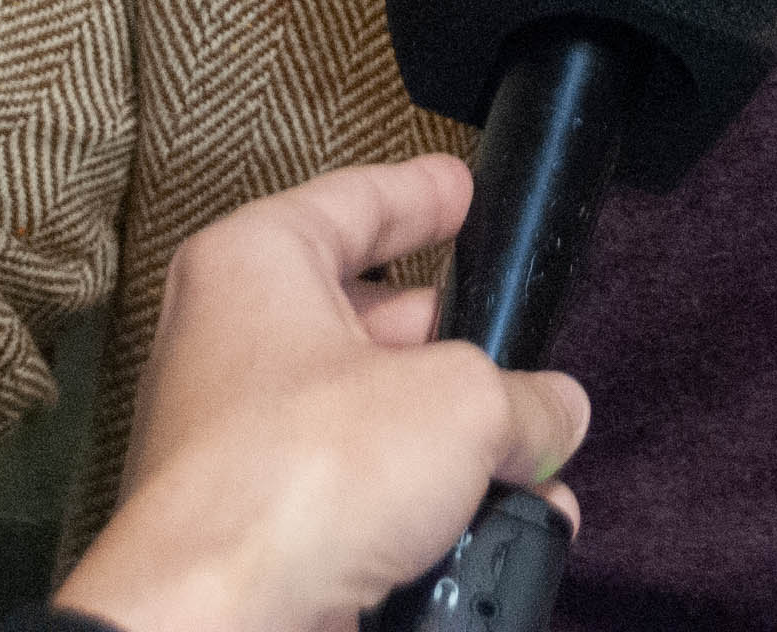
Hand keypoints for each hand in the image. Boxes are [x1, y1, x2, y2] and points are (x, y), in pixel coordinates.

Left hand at [56, 154, 589, 631]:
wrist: (224, 623)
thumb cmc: (295, 479)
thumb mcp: (460, 403)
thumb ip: (522, 397)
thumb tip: (552, 413)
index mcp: (254, 266)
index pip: (350, 202)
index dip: (418, 192)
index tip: (457, 189)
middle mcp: (232, 345)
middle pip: (365, 319)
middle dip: (453, 344)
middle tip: (511, 347)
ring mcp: (240, 441)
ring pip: (368, 418)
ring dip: (451, 444)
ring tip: (527, 459)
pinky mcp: (261, 525)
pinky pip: (355, 496)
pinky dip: (421, 510)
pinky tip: (490, 529)